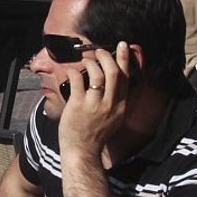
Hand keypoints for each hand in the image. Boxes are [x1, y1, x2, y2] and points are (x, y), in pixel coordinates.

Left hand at [58, 41, 133, 158]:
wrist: (83, 150)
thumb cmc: (95, 134)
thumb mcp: (114, 118)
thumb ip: (116, 101)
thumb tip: (113, 82)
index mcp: (121, 106)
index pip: (126, 78)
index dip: (125, 60)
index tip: (124, 47)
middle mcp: (110, 104)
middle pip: (113, 73)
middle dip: (107, 57)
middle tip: (100, 50)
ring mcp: (94, 104)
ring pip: (96, 74)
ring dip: (90, 63)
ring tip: (85, 60)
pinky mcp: (78, 105)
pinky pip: (76, 80)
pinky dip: (74, 72)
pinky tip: (71, 70)